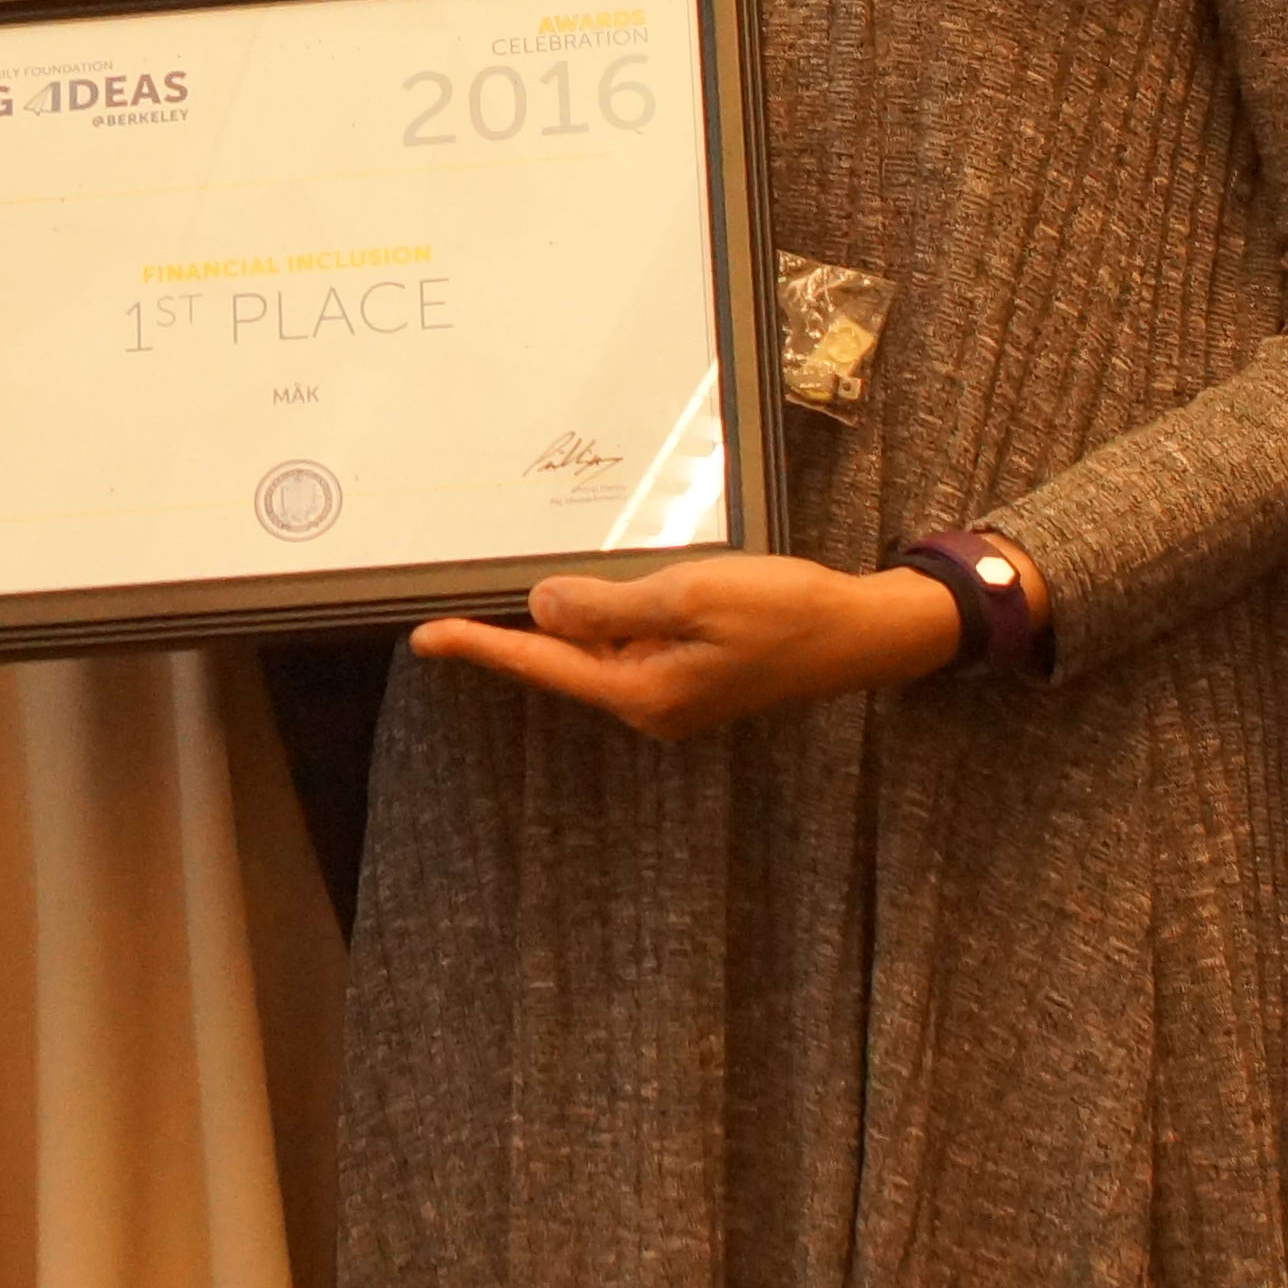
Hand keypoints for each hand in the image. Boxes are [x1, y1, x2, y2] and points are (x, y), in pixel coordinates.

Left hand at [412, 554, 962, 740]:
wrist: (861, 634)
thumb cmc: (785, 611)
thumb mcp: (691, 596)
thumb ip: (611, 606)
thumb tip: (543, 610)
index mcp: (642, 693)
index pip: (542, 666)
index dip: (481, 648)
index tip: (426, 638)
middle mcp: (649, 706)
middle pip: (566, 663)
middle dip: (524, 630)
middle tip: (465, 598)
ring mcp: (672, 696)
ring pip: (600, 653)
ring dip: (577, 619)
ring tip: (552, 581)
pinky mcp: (692, 679)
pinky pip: (632, 647)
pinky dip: (614, 618)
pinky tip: (614, 591)